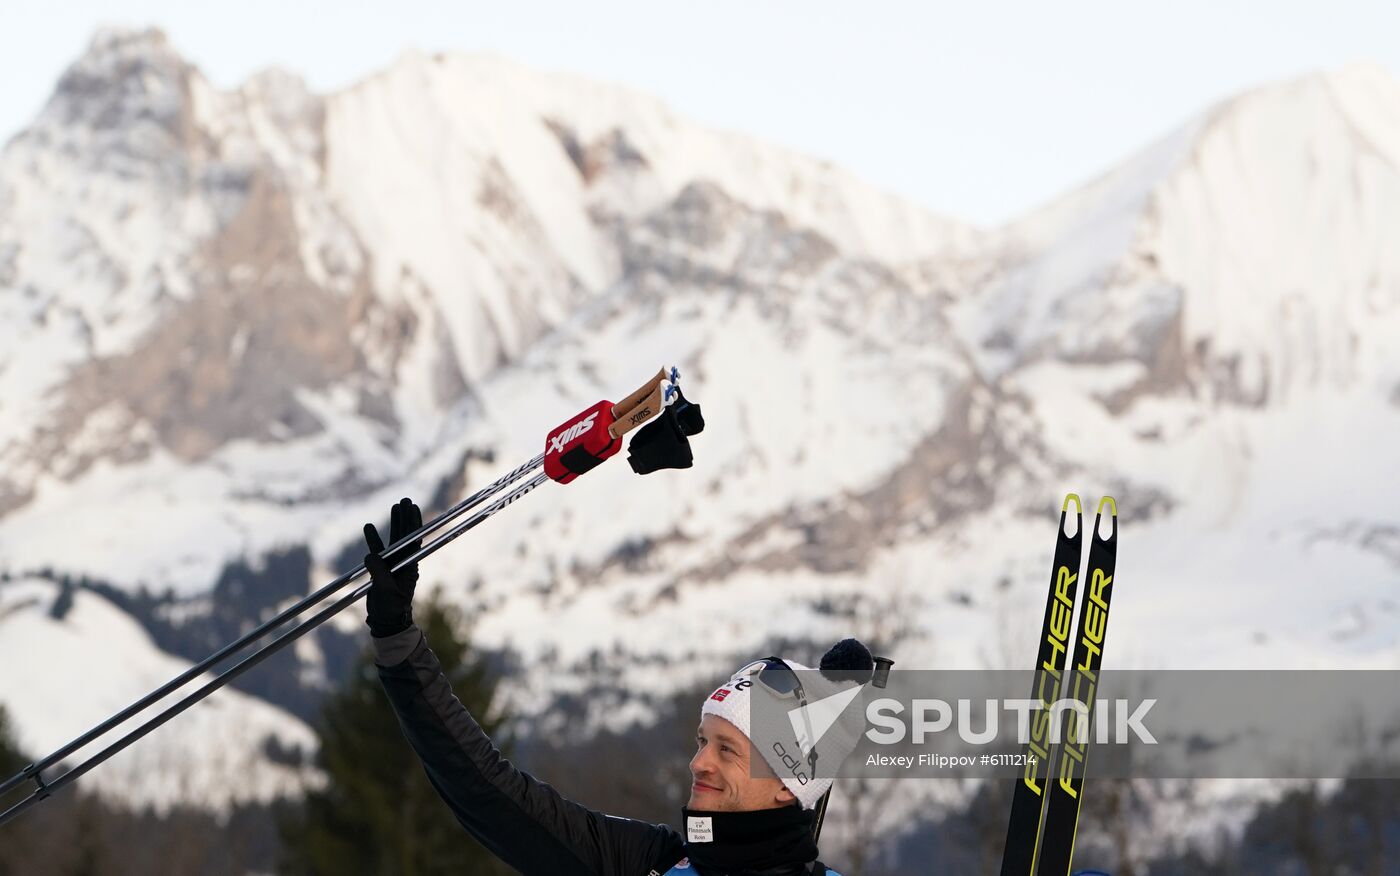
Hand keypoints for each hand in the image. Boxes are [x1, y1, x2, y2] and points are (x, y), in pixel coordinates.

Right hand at [363, 497, 422, 637]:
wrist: (386, 621)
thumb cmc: (391, 608)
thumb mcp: (387, 591)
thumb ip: (380, 574)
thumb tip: (370, 556)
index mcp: (410, 565)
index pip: (414, 539)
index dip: (414, 523)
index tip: (413, 507)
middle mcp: (403, 561)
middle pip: (406, 534)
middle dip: (406, 517)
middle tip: (405, 499)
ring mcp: (393, 564)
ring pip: (394, 539)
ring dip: (395, 523)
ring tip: (395, 505)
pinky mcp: (381, 569)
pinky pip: (377, 551)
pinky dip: (373, 539)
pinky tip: (369, 527)